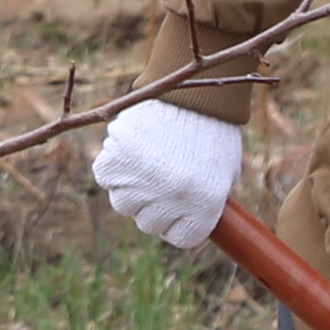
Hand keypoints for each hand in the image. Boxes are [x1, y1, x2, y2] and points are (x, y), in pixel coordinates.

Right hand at [91, 100, 242, 251]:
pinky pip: (105, 176)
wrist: (196, 91)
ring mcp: (143, 181)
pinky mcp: (118, 159)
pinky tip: (128, 152)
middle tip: (161, 178)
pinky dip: (113, 166)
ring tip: (146, 161)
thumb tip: (187, 222)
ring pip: (123, 203)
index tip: (180, 205)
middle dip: (154, 205)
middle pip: (148, 224)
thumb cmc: (215, 130)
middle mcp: (172, 200)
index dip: (179, 221)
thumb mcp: (224, 172)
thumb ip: (206, 201)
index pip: (181, 238)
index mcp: (204, 206)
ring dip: (130, 187)